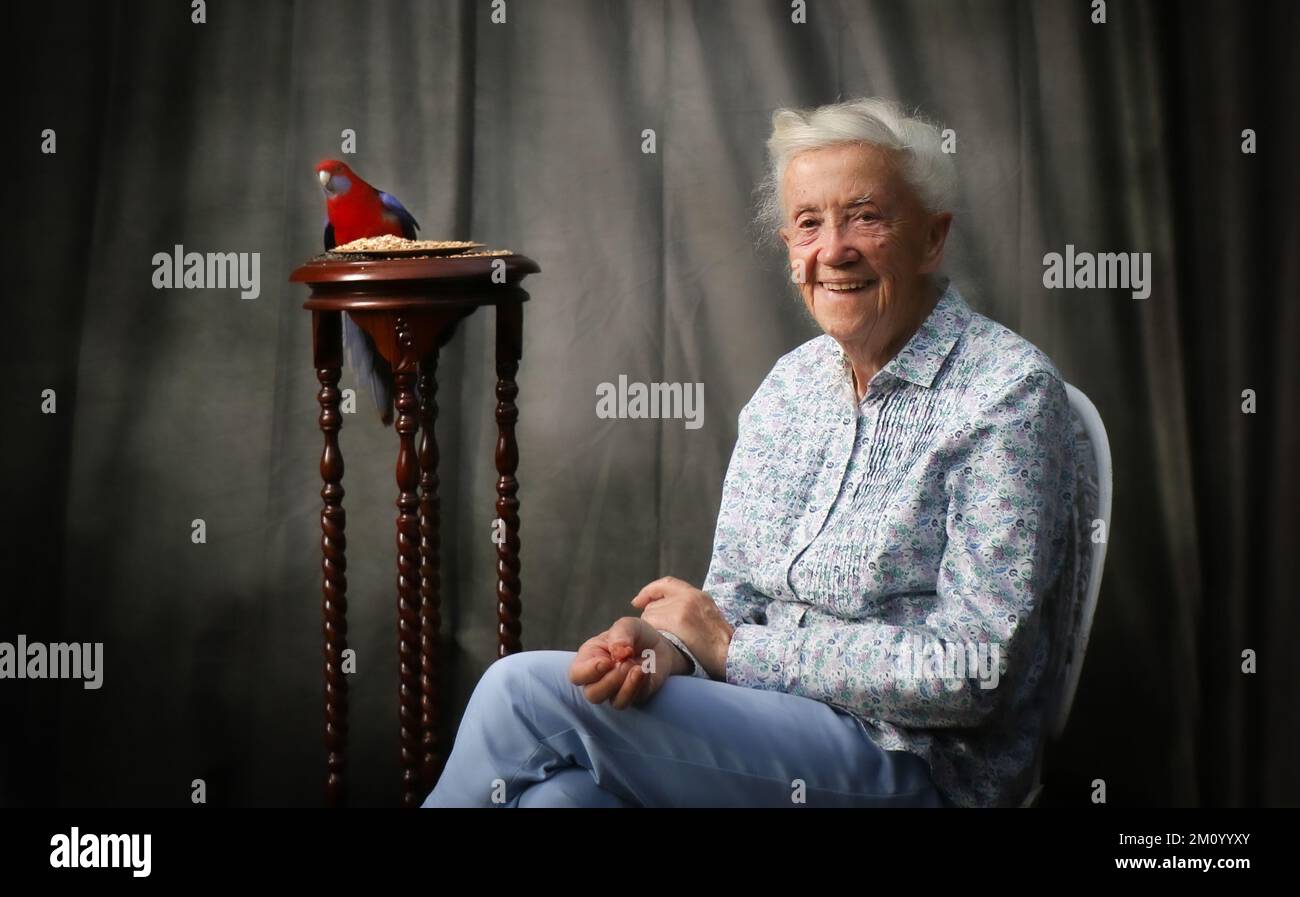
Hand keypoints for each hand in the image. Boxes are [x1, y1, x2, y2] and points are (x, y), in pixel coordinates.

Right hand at [568, 616, 687, 708]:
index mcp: (588, 659)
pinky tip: (646, 670)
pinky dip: (640, 685)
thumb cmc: (634, 634)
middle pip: (593, 694)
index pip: (577, 675)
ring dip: (627, 686)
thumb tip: (619, 652)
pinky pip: (635, 699)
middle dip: (610, 681)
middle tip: (625, 663)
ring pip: (615, 703)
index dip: (589, 672)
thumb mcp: (626, 625)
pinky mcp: (636, 696)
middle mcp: (599, 679)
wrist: (658, 642)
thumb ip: (619, 635)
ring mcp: (617, 690)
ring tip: (638, 667)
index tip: (607, 661)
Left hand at [631, 576, 734, 680]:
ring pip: (650, 614)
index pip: (666, 583)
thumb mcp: (708, 614)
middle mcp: (689, 597)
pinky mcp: (677, 620)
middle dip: (652, 618)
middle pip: (654, 604)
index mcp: (697, 595)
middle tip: (659, 634)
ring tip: (665, 640)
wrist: (730, 652)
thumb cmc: (720, 642)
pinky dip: (652, 633)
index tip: (637, 601)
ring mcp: (682, 607)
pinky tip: (661, 643)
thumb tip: (665, 610)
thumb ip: (689, 607)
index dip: (648, 591)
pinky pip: (652, 623)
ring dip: (652, 628)